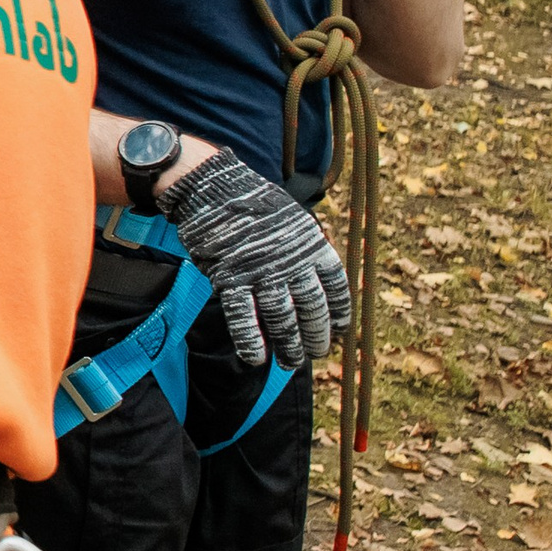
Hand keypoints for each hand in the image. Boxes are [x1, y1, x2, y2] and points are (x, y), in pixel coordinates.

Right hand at [159, 150, 348, 369]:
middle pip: (311, 309)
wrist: (212, 187)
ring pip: (281, 319)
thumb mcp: (291, 219)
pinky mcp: (229, 279)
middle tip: (315, 354)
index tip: (339, 331)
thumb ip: (303, 249)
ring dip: (287, 345)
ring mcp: (260, 273)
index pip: (335, 288)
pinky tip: (255, 358)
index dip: (339, 313)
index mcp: (311, 246)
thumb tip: (312, 278)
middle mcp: (291, 263)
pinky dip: (250, 340)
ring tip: (289, 363)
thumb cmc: (251, 202)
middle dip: (315, 336)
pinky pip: (243, 317)